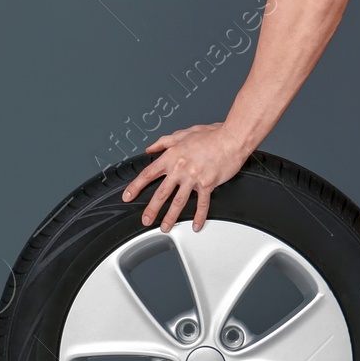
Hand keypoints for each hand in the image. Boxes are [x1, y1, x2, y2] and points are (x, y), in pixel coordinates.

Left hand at [121, 123, 249, 232]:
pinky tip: (195, 225)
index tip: (128, 196)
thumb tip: (150, 149)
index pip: (148, 174)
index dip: (136, 186)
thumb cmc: (210, 135)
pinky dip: (199, 216)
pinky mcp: (207, 184)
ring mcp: (193, 178)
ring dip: (170, 217)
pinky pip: (202, 204)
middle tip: (145, 220)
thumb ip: (163, 142)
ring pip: (178, 202)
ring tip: (164, 227)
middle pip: (161, 193)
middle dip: (151, 209)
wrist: (231, 139)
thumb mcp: (182, 134)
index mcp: (172, 156)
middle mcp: (180, 169)